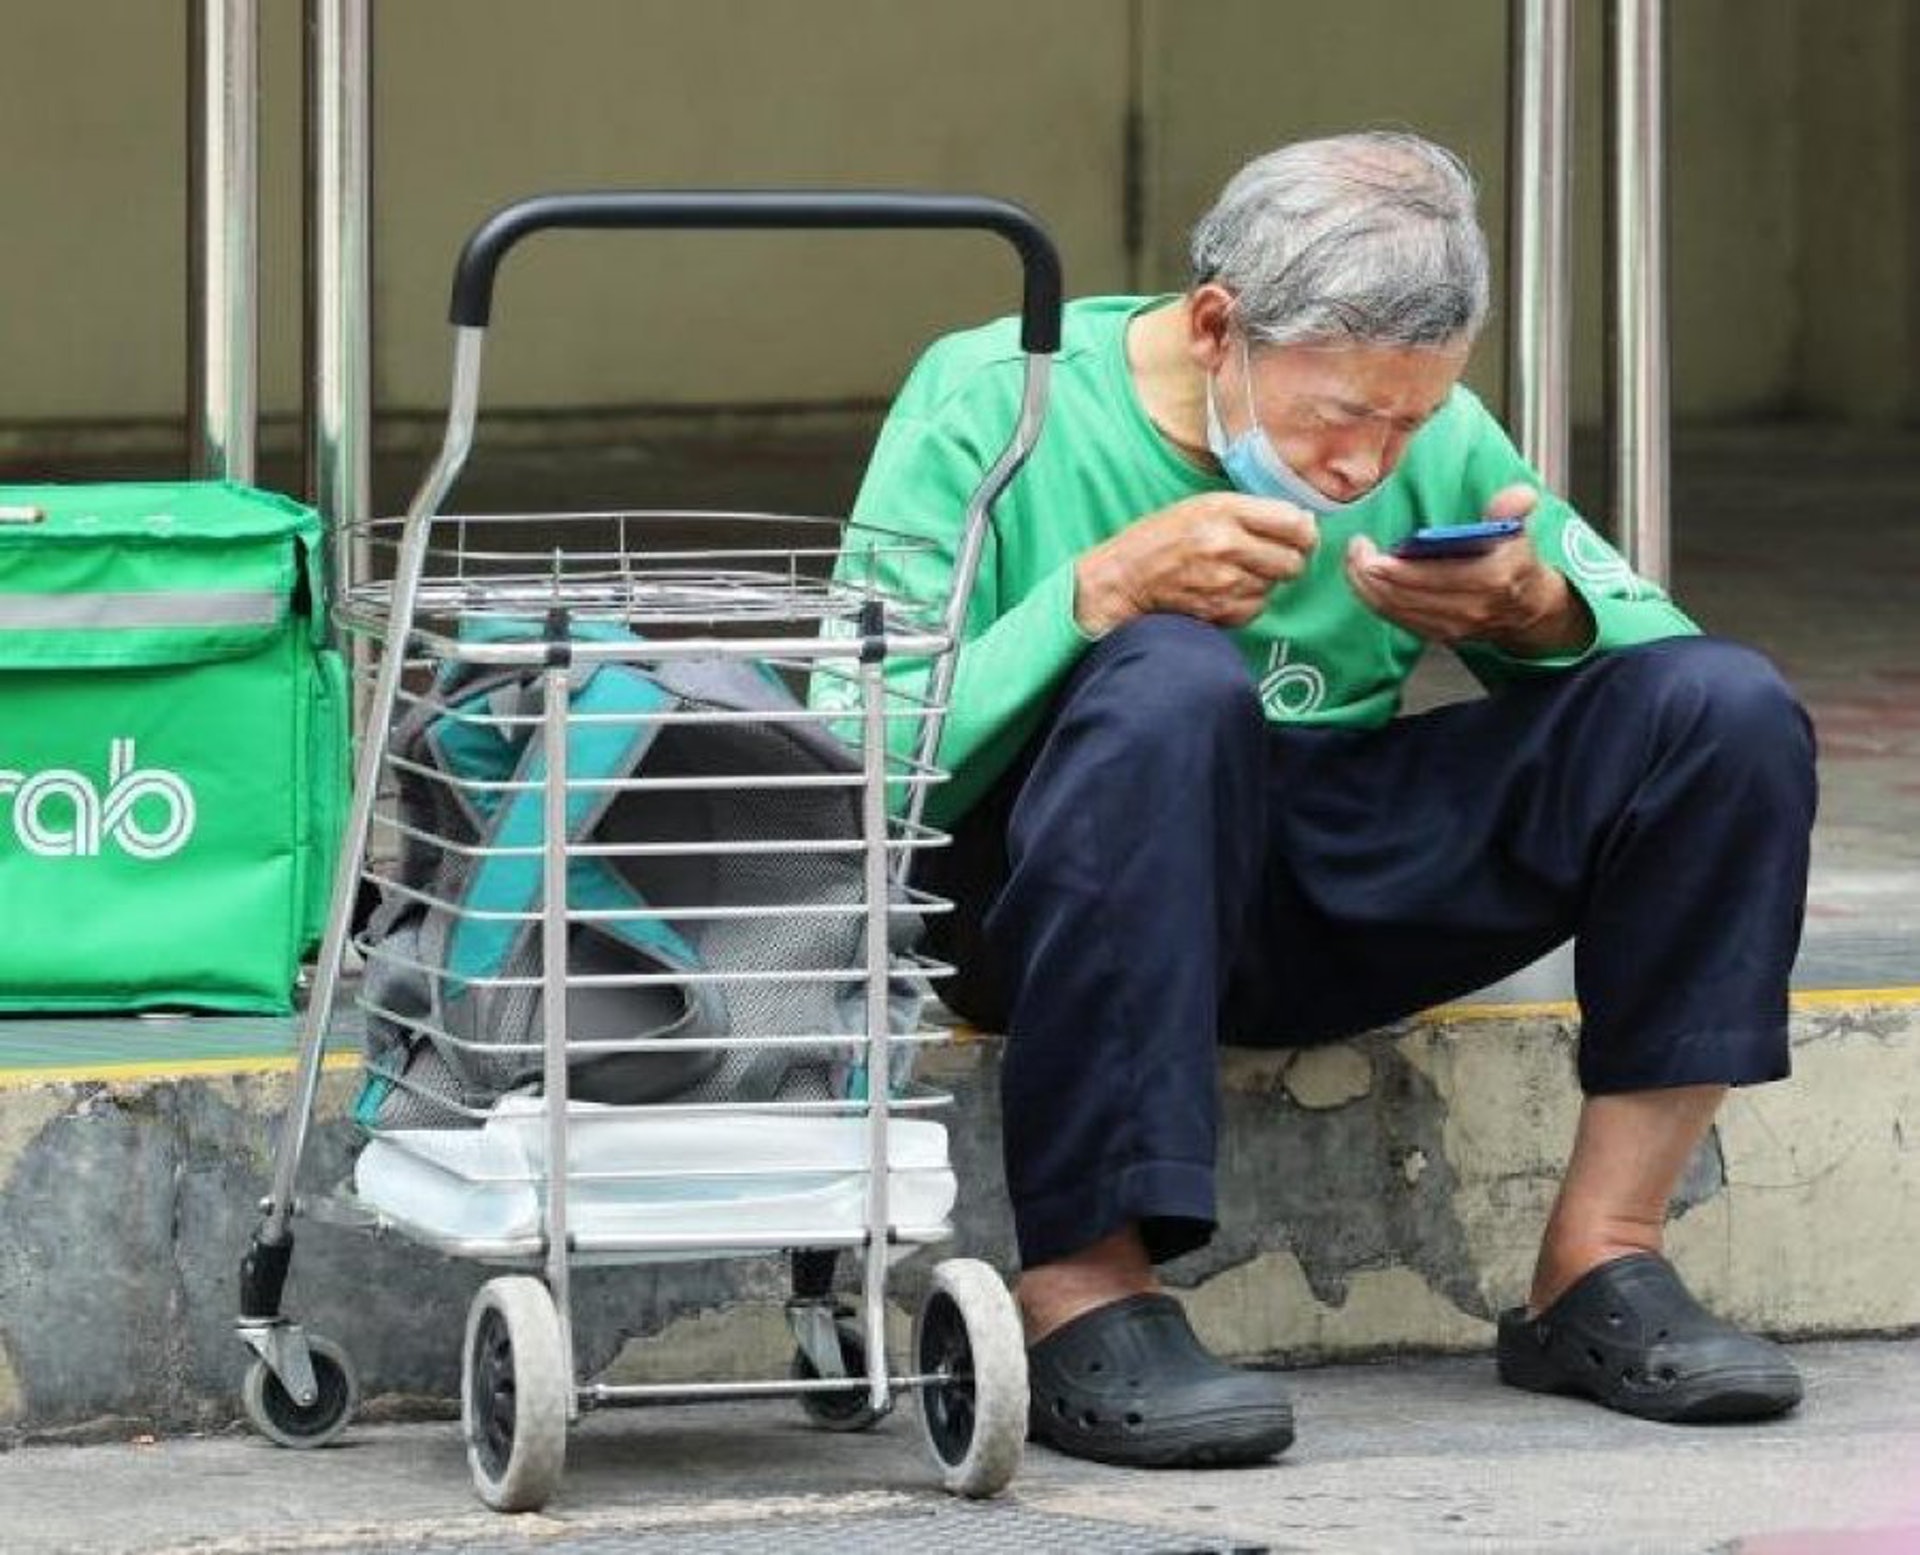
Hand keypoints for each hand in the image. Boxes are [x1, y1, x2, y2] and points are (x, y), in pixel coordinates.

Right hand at [1074, 492, 1317, 634]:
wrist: (1122, 578)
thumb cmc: (1162, 538)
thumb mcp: (1203, 507)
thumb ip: (1253, 512)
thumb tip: (1305, 524)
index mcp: (1225, 510)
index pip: (1295, 523)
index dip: (1305, 534)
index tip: (1299, 538)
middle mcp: (1226, 544)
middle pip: (1293, 562)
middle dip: (1287, 562)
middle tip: (1267, 560)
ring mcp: (1223, 581)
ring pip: (1273, 588)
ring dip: (1261, 584)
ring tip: (1232, 574)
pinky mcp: (1217, 611)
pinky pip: (1254, 610)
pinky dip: (1245, 604)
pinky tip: (1222, 593)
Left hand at [1344, 484, 1594, 655]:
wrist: (1527, 610)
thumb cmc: (1516, 566)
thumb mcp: (1518, 533)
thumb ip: (1512, 511)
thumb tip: (1518, 496)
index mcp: (1490, 579)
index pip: (1430, 576)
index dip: (1392, 566)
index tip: (1366, 548)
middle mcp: (1468, 609)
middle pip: (1403, 596)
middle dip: (1369, 574)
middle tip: (1354, 550)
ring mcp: (1452, 627)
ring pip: (1395, 610)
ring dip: (1366, 587)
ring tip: (1354, 562)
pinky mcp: (1438, 635)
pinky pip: (1397, 619)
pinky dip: (1376, 600)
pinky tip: (1364, 582)